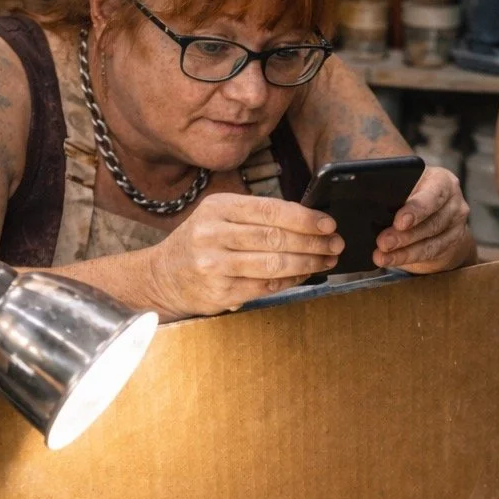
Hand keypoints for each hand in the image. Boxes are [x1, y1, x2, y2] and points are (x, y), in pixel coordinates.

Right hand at [148, 192, 343, 316]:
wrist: (163, 276)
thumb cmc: (201, 242)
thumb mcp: (219, 217)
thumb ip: (256, 216)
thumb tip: (308, 221)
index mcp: (217, 208)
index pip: (270, 210)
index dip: (304, 218)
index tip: (328, 224)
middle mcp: (212, 234)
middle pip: (276, 237)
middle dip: (313, 242)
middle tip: (336, 244)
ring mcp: (214, 265)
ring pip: (274, 264)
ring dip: (307, 263)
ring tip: (326, 260)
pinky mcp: (220, 291)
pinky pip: (266, 286)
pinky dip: (291, 280)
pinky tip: (304, 275)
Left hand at [372, 166, 473, 274]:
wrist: (436, 215)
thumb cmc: (413, 194)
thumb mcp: (406, 185)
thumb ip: (392, 187)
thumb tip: (366, 196)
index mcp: (440, 180)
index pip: (432, 194)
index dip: (416, 209)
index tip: (399, 221)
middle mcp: (452, 201)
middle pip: (431, 220)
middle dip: (405, 234)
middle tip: (383, 242)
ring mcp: (455, 223)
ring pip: (430, 240)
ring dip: (404, 250)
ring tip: (381, 254)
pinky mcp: (452, 242)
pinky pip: (429, 252)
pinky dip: (406, 257)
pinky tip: (389, 259)